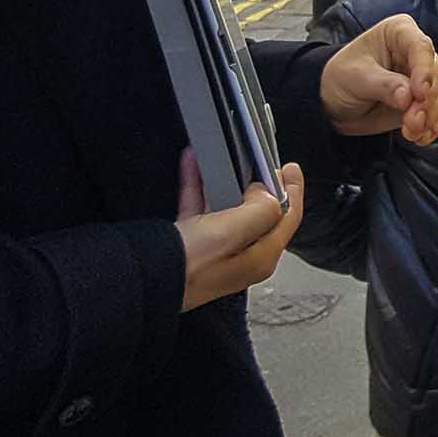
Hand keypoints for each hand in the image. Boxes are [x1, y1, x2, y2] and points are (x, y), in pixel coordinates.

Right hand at [174, 148, 304, 312]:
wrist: (144, 281)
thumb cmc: (188, 267)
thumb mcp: (234, 231)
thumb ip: (260, 209)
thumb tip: (265, 194)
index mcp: (261, 255)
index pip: (289, 218)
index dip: (293, 190)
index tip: (291, 169)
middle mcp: (242, 255)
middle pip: (261, 211)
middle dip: (261, 184)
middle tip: (260, 162)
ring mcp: (217, 250)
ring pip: (228, 207)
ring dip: (225, 179)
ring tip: (225, 156)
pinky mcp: (191, 244)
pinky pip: (200, 208)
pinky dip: (198, 186)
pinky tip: (192, 165)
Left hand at [319, 14, 437, 145]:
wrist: (334, 103)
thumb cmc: (341, 78)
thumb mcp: (356, 77)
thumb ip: (384, 85)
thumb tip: (408, 98)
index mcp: (399, 33)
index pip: (421, 47)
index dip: (424, 71)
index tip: (419, 94)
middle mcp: (416, 52)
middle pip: (436, 73)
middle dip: (427, 101)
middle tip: (412, 120)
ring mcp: (422, 77)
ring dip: (430, 116)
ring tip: (411, 132)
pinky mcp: (423, 101)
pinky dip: (432, 126)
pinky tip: (420, 138)